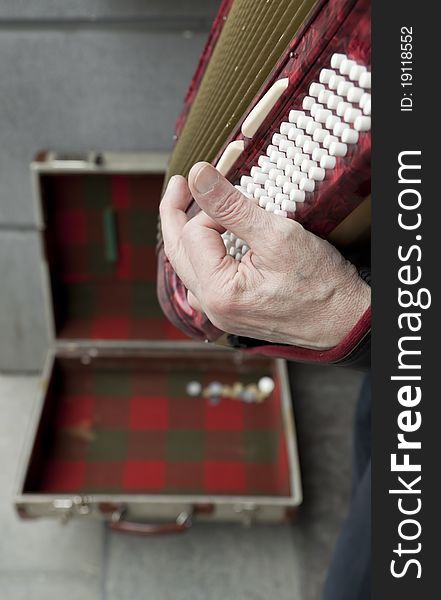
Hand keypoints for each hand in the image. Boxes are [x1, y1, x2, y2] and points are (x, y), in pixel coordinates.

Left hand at [159, 162, 369, 348]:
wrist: (344, 320)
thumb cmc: (320, 285)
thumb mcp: (276, 236)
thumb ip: (231, 206)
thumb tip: (198, 176)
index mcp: (218, 293)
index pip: (194, 235)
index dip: (213, 209)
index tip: (240, 199)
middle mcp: (213, 308)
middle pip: (179, 253)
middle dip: (176, 215)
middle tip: (179, 185)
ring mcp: (221, 313)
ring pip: (189, 267)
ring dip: (187, 236)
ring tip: (188, 209)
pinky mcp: (232, 311)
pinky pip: (204, 280)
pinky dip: (203, 255)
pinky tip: (209, 243)